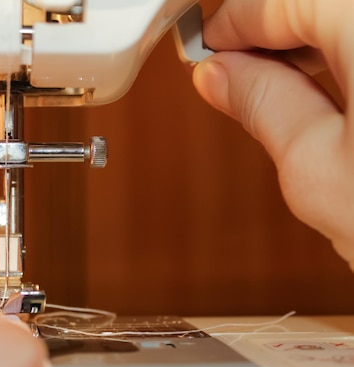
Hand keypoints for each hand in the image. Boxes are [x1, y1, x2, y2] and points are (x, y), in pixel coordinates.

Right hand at [192, 0, 353, 268]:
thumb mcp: (318, 169)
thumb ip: (263, 105)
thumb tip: (221, 76)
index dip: (231, 22)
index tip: (207, 46)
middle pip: (316, 1)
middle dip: (270, 28)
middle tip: (235, 67)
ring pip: (345, 14)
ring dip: (311, 36)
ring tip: (277, 80)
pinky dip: (347, 49)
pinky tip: (333, 79)